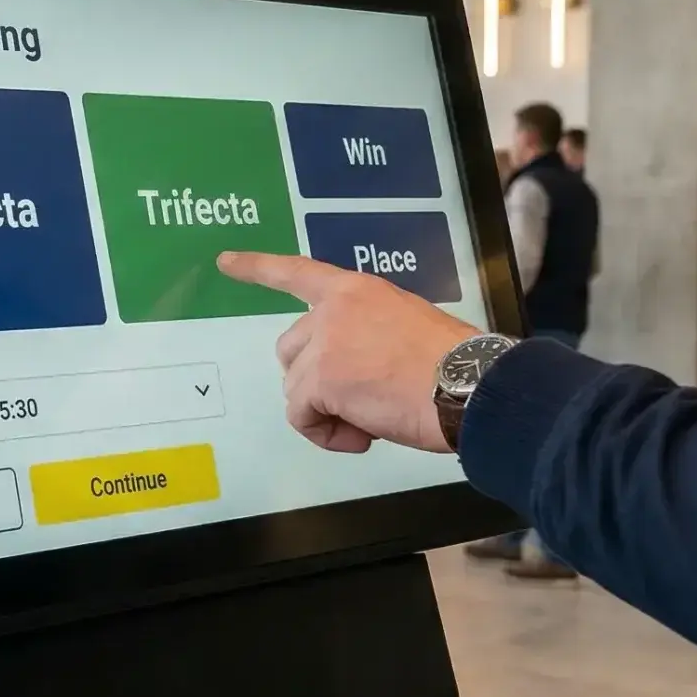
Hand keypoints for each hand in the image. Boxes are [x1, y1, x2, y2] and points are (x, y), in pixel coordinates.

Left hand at [217, 251, 485, 454]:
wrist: (471, 385)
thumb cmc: (453, 365)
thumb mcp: (406, 328)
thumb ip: (369, 334)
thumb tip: (356, 371)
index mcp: (358, 290)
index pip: (298, 272)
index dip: (258, 268)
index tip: (226, 261)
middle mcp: (333, 309)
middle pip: (291, 350)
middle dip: (313, 380)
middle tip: (359, 402)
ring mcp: (324, 342)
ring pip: (295, 387)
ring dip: (324, 411)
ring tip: (369, 420)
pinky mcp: (320, 378)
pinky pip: (301, 416)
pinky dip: (326, 434)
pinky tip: (362, 436)